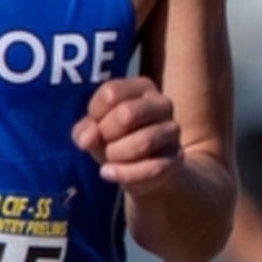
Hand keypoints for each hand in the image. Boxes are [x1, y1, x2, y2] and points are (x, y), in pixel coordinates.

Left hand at [71, 77, 183, 193]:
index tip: (96, 125)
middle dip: (107, 133)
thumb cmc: (116, 140)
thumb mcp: (94, 131)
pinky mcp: (176, 158)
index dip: (95, 113)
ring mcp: (172, 131)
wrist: (142, 170)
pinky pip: (153, 168)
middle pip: (127, 113)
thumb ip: (84, 131)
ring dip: (116, 155)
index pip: (111, 93)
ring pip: (143, 142)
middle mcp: (162, 104)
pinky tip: (110, 173)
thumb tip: (87, 139)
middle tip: (105, 142)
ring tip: (110, 159)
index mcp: (142, 87)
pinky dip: (125, 174)